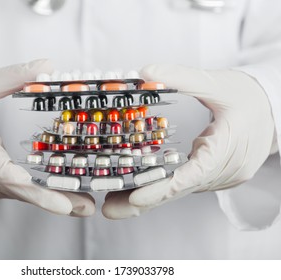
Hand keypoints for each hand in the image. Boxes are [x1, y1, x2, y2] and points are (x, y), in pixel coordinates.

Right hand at [0, 60, 94, 216]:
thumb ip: (14, 75)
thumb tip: (48, 66)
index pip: (0, 171)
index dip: (31, 189)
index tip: (60, 201)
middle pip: (12, 188)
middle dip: (50, 199)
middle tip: (84, 206)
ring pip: (10, 193)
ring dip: (44, 199)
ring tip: (79, 203)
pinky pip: (4, 190)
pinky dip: (29, 193)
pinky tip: (53, 194)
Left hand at [103, 64, 274, 218]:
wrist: (277, 109)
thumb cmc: (250, 96)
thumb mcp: (218, 82)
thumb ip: (182, 77)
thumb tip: (146, 73)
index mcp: (230, 148)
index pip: (193, 174)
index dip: (163, 188)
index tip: (135, 198)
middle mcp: (226, 170)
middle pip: (181, 189)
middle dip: (144, 200)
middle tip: (109, 208)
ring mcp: (223, 175)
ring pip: (182, 189)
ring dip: (150, 195)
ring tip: (115, 200)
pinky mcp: (217, 174)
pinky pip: (187, 183)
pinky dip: (163, 186)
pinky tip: (140, 187)